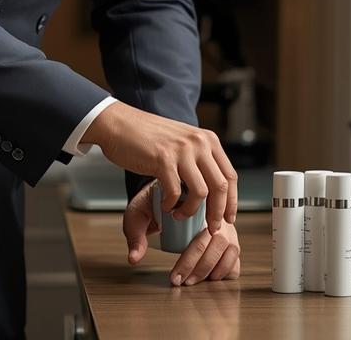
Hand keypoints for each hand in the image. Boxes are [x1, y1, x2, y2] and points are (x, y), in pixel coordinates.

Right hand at [84, 101, 238, 233]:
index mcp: (208, 140)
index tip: (227, 218)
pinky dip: (171, 205)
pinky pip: (176, 192)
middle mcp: (199, 143)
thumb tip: (214, 187)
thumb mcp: (183, 142)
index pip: (230, 175)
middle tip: (211, 228)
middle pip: (221, 186)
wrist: (119, 123)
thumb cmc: (148, 137)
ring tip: (179, 215)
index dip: (231, 201)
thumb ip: (199, 158)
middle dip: (218, 213)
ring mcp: (182, 150)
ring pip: (201, 192)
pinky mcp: (163, 159)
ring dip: (192, 211)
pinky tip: (165, 206)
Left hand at [121, 183, 242, 283]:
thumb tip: (134, 258)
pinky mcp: (228, 234)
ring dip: (213, 270)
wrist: (163, 194)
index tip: (175, 275)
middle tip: (180, 281)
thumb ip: (135, 235)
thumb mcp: (138, 214)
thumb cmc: (152, 203)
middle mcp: (215, 210)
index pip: (201, 231)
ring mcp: (224, 222)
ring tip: (193, 281)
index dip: (190, 258)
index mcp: (195, 201)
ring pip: (230, 249)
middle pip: (216, 242)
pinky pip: (235, 255)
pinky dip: (227, 269)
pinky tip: (210, 277)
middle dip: (199, 268)